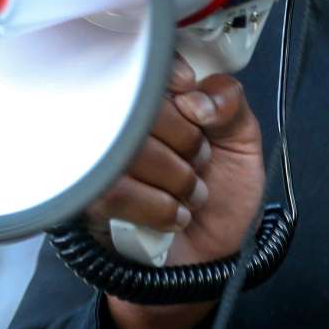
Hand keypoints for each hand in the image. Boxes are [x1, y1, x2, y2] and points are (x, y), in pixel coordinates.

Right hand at [86, 54, 265, 328]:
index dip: (171, 77)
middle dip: (185, 139)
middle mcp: (123, 120)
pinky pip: (115, 188)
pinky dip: (157, 206)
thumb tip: (197, 97)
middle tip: (201, 160)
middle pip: (142, 104)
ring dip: (175, 177)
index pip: (148, 62)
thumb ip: (231, 104)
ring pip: (130, 146)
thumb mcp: (242, 144)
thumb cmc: (220, 199)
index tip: (193, 102)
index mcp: (159, 97)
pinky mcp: (86, 196)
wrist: (201, 265)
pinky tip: (173, 216)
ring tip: (191, 193)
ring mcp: (100, 157)